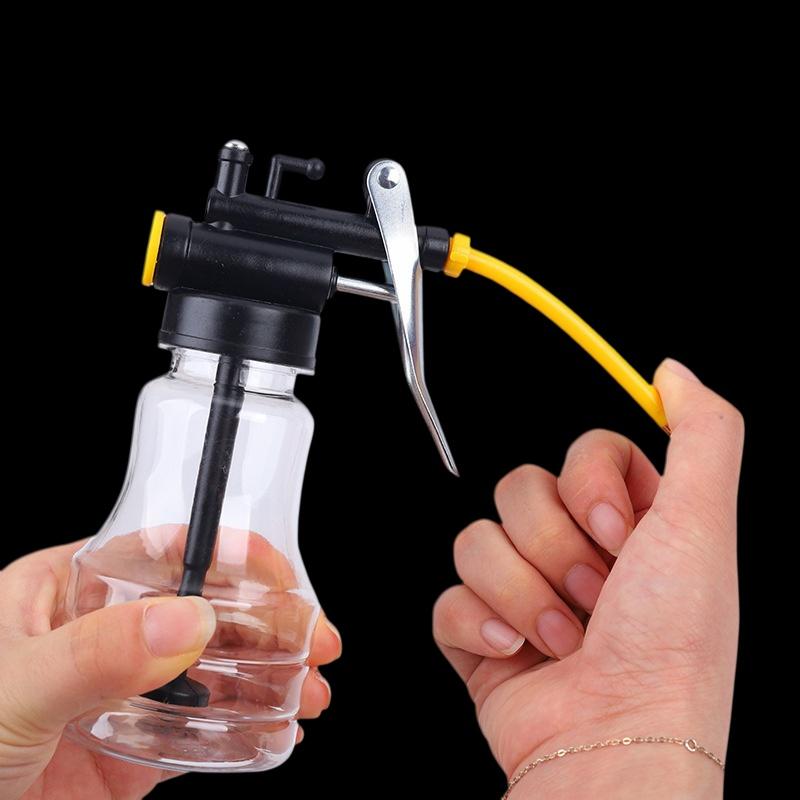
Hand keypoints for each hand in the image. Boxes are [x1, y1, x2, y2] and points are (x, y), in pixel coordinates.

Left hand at [0, 537, 341, 799]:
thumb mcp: (9, 691)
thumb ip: (92, 655)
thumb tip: (187, 619)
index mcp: (63, 590)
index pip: (159, 552)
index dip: (227, 554)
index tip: (280, 573)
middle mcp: (100, 634)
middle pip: (201, 610)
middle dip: (268, 621)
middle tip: (316, 638)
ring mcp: (121, 694)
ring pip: (212, 669)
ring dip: (272, 674)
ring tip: (314, 689)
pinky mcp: (131, 753)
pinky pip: (200, 730)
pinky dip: (247, 728)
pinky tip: (282, 727)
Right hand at [433, 359, 742, 797]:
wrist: (616, 746)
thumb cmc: (670, 649)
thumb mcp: (703, 525)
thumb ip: (703, 434)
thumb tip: (674, 373)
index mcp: (628, 525)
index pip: (580, 451)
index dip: (587, 485)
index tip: (617, 533)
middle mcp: (574, 554)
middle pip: (519, 490)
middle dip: (555, 549)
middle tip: (597, 596)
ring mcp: (522, 593)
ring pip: (476, 539)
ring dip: (522, 593)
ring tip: (564, 637)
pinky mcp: (480, 633)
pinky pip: (446, 594)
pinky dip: (479, 623)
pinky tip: (516, 652)